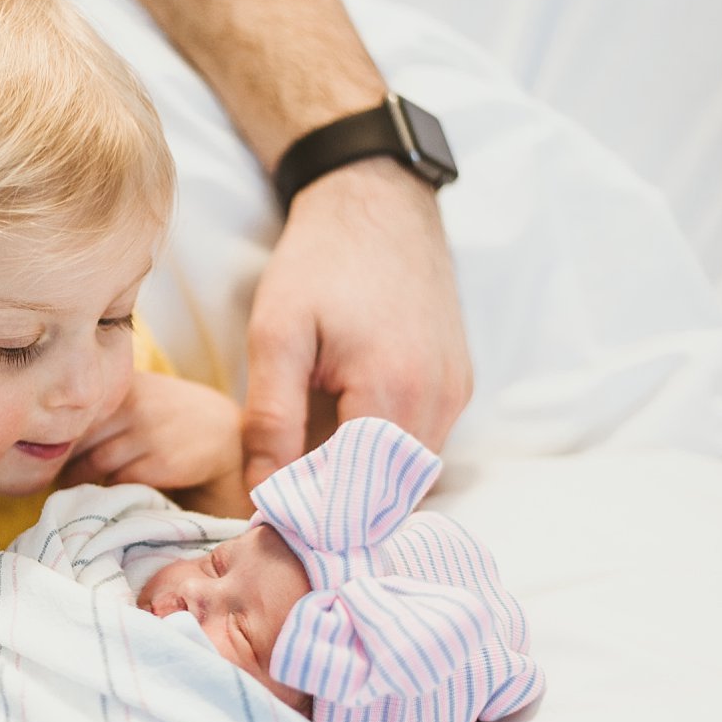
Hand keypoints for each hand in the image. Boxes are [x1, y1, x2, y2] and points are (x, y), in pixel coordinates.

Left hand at [63, 371, 246, 514]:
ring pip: (92, 462)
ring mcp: (147, 435)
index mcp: (124, 384)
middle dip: (60, 457)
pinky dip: (104, 489)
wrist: (225, 434)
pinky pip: (116, 481)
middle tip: (48, 471)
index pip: (74, 408)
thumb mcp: (141, 393)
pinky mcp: (160, 464)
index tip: (42, 445)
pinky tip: (100, 491)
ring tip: (69, 484)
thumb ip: (103, 399)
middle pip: (77, 437)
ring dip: (76, 478)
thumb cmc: (169, 415)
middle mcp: (134, 405)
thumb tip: (47, 420)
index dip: (54, 430)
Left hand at [242, 158, 472, 486]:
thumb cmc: (320, 263)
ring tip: (308, 471)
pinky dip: (383, 458)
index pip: (355, 495)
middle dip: (336, 508)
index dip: (310, 515)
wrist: (376, 202)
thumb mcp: (276, 336)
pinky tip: (341, 440)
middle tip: (283, 505)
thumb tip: (262, 494)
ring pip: (407, 476)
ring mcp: (456, 394)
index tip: (269, 520)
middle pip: (387, 494)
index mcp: (393, 392)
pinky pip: (421, 445)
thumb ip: (270, 420)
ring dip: (361, 485)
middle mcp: (439, 401)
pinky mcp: (459, 384)